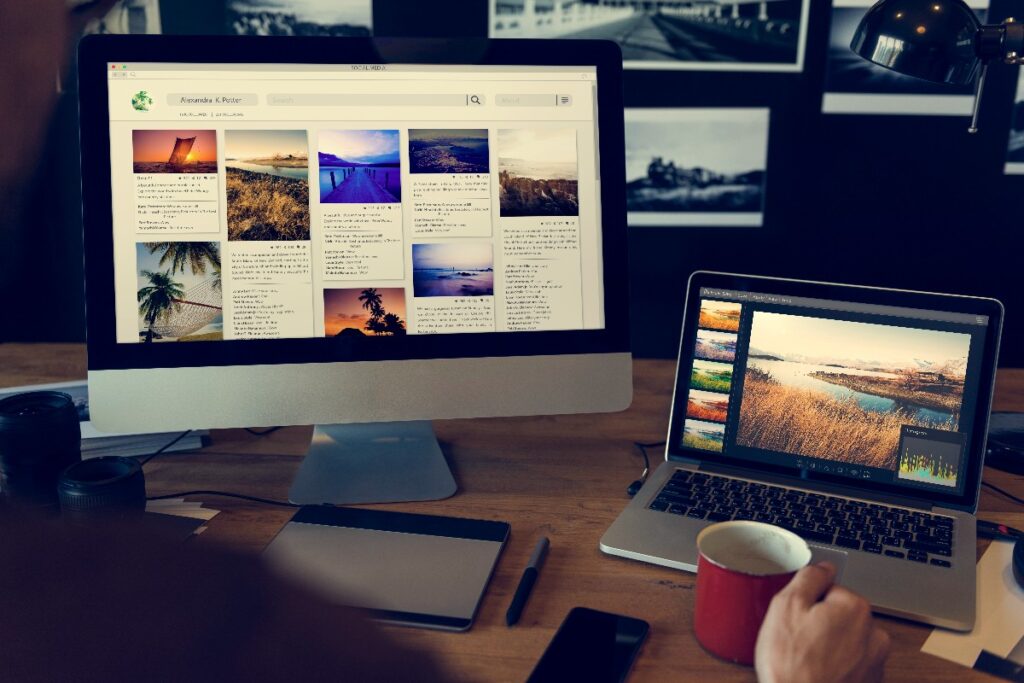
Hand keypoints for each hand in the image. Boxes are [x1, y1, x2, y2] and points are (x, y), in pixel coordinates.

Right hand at [755, 562, 889, 682]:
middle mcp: (873, 633)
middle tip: (797, 640)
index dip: (808, 602)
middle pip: (841, 615)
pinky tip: (816, 674)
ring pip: (847, 640)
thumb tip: (824, 566)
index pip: (830, 589)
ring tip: (806, 660)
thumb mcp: (785, 606)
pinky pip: (851, 665)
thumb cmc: (791, 665)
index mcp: (854, 607)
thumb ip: (809, 577)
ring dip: (829, 646)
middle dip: (821, 623)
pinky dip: (836, 667)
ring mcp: (874, 663)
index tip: (796, 618)